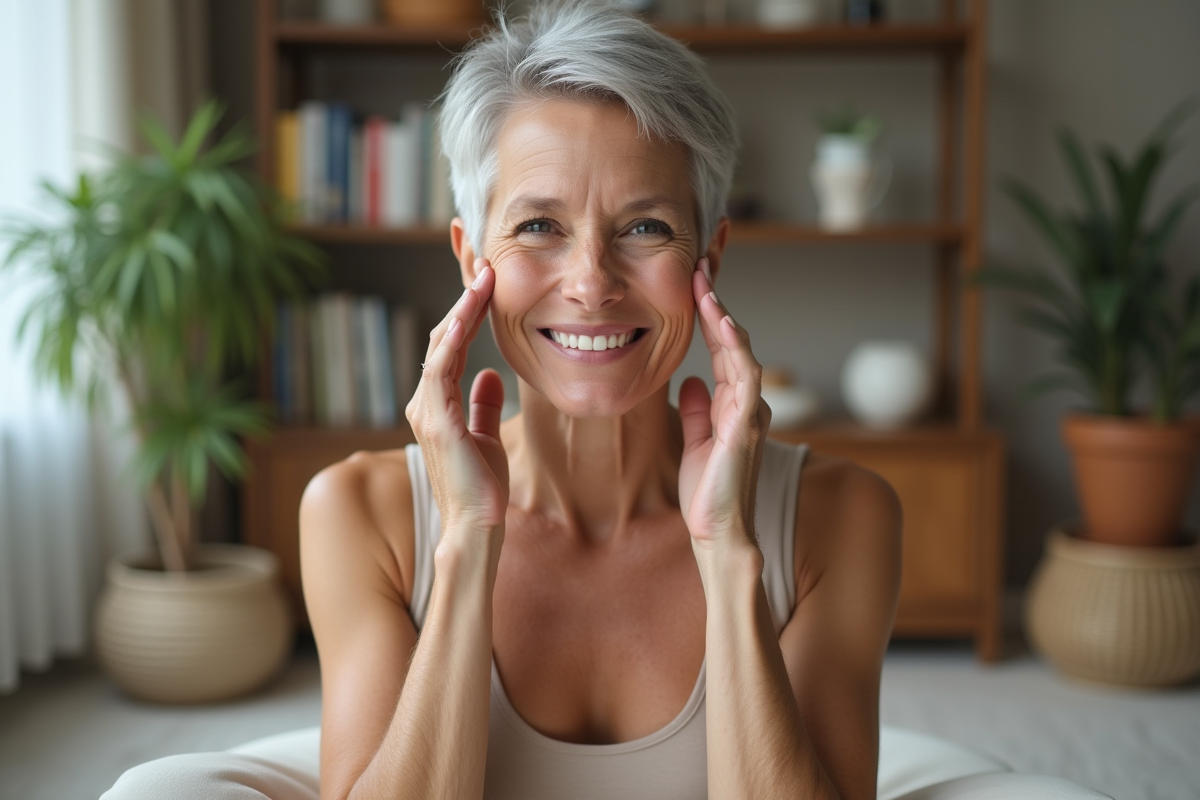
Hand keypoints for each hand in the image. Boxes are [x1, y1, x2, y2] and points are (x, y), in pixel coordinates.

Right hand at [405, 261, 508, 536]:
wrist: (477, 527)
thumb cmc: (481, 487)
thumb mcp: (485, 435)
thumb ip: (483, 405)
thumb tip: (491, 375)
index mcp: (436, 403)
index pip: (449, 345)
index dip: (466, 311)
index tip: (486, 279)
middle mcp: (425, 402)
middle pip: (441, 336)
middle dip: (462, 297)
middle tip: (482, 259)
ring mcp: (427, 410)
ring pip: (440, 345)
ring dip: (462, 308)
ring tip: (483, 275)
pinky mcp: (438, 421)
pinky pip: (442, 368)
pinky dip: (455, 335)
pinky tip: (471, 310)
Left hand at [678, 258, 769, 554]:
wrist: (718, 532)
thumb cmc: (707, 492)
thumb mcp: (694, 441)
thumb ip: (697, 410)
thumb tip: (692, 381)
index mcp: (730, 401)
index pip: (719, 345)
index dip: (707, 311)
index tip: (693, 278)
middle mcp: (745, 400)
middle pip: (732, 338)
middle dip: (716, 300)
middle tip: (701, 262)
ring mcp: (750, 411)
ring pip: (742, 351)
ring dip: (723, 316)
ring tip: (706, 285)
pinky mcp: (748, 426)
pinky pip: (747, 378)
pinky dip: (737, 349)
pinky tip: (723, 324)